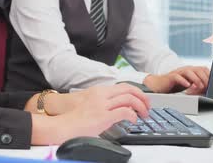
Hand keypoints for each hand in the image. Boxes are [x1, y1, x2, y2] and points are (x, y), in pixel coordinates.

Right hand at [31, 84, 150, 144]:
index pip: (123, 86)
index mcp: (99, 91)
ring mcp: (102, 105)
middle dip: (143, 98)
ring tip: (143, 115)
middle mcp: (102, 95)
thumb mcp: (90, 104)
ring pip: (129, 99)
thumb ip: (103, 102)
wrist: (64, 125)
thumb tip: (117, 107)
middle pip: (129, 89)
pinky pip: (124, 112)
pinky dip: (133, 115)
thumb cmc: (75, 118)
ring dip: (141, 107)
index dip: (137, 92)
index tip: (142, 100)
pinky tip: (133, 120)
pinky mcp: (103, 116)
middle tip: (147, 107)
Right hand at [144, 66, 209, 94]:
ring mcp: (178, 72)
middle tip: (206, 87)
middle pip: (198, 69)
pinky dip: (183, 81)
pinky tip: (187, 85)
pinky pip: (177, 77)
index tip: (212, 85)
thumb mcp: (188, 84)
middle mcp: (185, 70)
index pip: (203, 69)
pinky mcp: (171, 77)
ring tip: (198, 87)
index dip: (209, 76)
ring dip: (196, 79)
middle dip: (204, 78)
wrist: (159, 84)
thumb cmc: (174, 85)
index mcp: (191, 70)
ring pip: (189, 72)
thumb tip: (208, 90)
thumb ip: (197, 85)